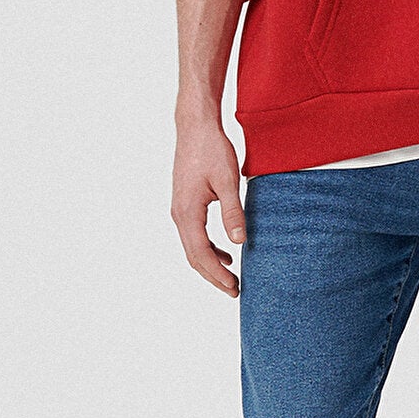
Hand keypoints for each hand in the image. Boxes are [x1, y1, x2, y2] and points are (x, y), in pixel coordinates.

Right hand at [171, 114, 247, 296]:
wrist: (195, 127)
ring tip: (231, 276)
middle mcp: (179, 214)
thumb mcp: (227, 181)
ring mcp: (180, 209)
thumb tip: (240, 242)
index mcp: (187, 212)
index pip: (200, 254)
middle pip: (193, 256)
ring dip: (210, 264)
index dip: (217, 274)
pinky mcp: (185, 203)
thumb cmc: (212, 150)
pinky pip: (194, 234)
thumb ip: (233, 212)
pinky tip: (225, 252)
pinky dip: (208, 248)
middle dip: (213, 276)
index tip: (234, 288)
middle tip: (234, 290)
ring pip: (192, 247)